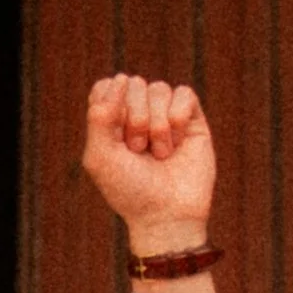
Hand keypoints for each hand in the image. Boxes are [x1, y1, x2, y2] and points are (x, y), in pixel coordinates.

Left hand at [82, 73, 216, 258]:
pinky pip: (185, 94)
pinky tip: (177, 144)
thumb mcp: (99, 156)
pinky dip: (178, 118)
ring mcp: (166, 115)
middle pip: (134, 83)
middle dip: (134, 118)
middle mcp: (138, 113)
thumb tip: (121, 78)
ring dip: (157, 124)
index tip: (114, 134)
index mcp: (111, 120)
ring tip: (159, 153)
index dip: (111, 104)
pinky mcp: (192, 120)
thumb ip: (99, 116)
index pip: (107, 86)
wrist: (166, 214)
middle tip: (137, 150)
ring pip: (159, 88)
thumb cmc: (129, 189)